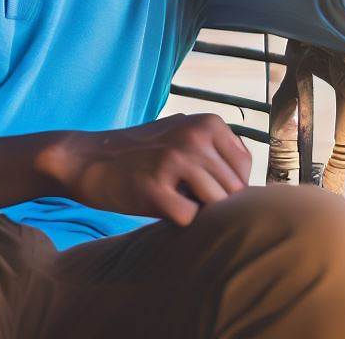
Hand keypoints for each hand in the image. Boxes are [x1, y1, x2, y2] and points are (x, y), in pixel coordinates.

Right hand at [36, 113, 252, 226]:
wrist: (88, 158)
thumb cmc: (142, 153)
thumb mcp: (183, 132)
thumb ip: (217, 149)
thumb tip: (255, 184)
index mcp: (207, 122)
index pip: (246, 167)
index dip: (230, 185)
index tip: (205, 186)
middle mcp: (195, 137)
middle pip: (234, 189)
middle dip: (216, 202)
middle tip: (186, 196)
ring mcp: (175, 161)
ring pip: (216, 205)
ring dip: (197, 211)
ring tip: (173, 198)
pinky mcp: (155, 188)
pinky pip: (189, 219)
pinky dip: (178, 221)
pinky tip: (159, 206)